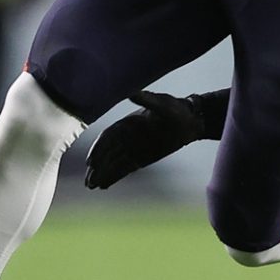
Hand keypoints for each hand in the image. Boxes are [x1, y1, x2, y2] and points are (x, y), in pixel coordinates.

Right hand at [84, 91, 208, 189]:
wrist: (191, 121)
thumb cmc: (177, 109)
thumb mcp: (163, 104)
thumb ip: (147, 100)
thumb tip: (132, 92)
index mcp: (128, 122)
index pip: (108, 137)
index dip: (98, 149)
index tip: (91, 162)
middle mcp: (127, 136)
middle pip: (108, 153)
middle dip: (97, 167)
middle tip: (89, 181)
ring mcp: (133, 147)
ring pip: (114, 162)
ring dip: (102, 173)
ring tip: (91, 186)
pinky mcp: (140, 158)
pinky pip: (124, 168)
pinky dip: (114, 176)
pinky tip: (104, 186)